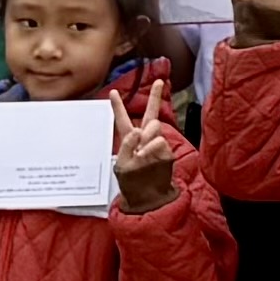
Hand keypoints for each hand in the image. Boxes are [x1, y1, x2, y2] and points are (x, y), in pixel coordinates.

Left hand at [110, 97, 184, 213]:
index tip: (113, 92)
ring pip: (154, 127)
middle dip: (154, 96)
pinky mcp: (167, 151)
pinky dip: (152, 149)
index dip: (118, 106)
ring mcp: (156, 144)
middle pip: (150, 114)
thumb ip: (127, 146)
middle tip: (158, 81)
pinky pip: (160, 142)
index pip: (122, 120)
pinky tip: (148, 158)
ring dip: (147, 136)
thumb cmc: (132, 184)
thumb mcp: (121, 166)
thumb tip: (139, 132)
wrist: (150, 199)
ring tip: (142, 153)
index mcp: (129, 141)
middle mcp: (144, 139)